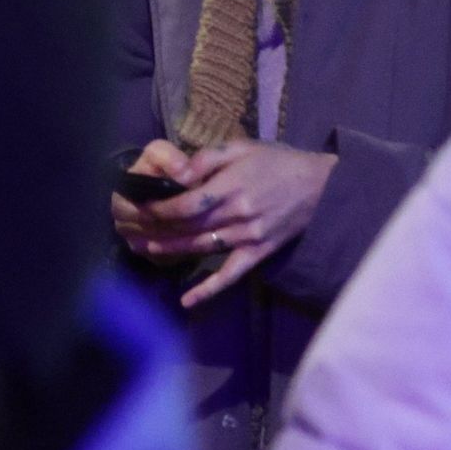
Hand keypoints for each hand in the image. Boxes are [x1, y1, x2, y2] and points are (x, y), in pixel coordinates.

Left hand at [111, 137, 337, 304]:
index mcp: (231, 187)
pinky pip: (231, 275)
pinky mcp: (257, 254)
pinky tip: (187, 301)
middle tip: (132, 229)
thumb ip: (207, 159)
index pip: (185, 203)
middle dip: (157, 229)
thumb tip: (177, 174)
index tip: (138, 206)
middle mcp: (237, 215)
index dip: (158, 208)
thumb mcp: (241, 148)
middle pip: (189, 226)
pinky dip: (208, 290)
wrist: (319, 186)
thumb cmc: (276, 163)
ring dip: (172, 250)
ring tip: (145, 249)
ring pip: (202, 248)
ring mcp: (247, 238)